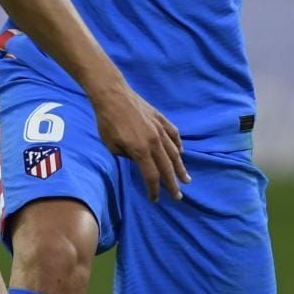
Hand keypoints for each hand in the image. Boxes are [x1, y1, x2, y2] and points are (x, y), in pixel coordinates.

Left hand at [93, 86, 187, 201]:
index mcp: (140, 150)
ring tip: (186, 178)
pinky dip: (178, 144)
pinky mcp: (160, 118)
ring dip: (180, 167)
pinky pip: (173, 134)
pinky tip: (181, 152)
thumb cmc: (107, 121)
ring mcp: (159, 129)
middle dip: (173, 184)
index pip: (151, 176)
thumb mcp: (111, 145)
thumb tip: (137, 159)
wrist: (112, 95)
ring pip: (174, 152)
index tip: (155, 199)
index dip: (154, 190)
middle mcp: (154, 141)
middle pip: (167, 167)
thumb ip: (127, 156)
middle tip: (178, 196)